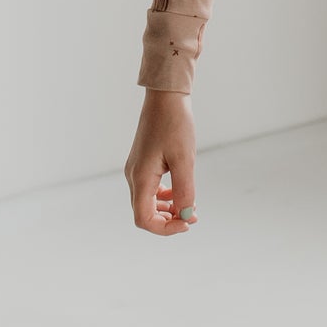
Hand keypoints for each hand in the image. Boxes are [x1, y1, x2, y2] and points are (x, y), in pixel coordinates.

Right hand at [126, 89, 197, 233]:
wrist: (165, 98)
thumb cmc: (175, 124)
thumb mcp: (184, 159)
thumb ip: (184, 190)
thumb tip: (185, 216)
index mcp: (141, 178)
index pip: (144, 219)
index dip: (165, 228)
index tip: (187, 223)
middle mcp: (133, 177)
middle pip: (144, 214)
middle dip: (168, 221)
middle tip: (193, 216)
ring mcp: (136, 170)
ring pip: (146, 203)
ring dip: (167, 210)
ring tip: (189, 206)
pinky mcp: (142, 164)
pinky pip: (149, 190)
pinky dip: (164, 197)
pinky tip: (180, 193)